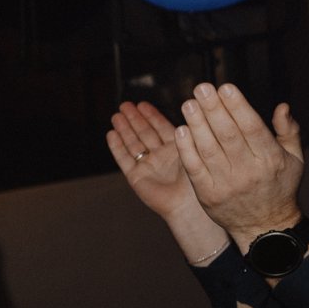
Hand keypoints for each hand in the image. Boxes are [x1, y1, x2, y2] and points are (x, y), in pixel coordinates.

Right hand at [106, 101, 201, 221]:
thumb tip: (188, 110)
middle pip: (144, 133)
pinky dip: (117, 146)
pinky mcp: (136, 177)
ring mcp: (147, 166)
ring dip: (124, 129)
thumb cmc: (197, 179)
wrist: (187, 203)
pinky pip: (124, 159)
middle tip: (125, 105)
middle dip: (134, 119)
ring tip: (116, 115)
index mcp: (176, 149)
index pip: (161, 127)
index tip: (142, 104)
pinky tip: (111, 134)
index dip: (151, 115)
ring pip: (133, 143)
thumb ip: (186, 132)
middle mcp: (160, 156)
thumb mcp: (194, 149)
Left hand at [175, 83, 303, 244]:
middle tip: (200, 89)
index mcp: (270, 159)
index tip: (225, 88)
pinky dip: (187, 149)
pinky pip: (195, 169)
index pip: (252, 127)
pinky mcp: (208, 195)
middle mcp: (249, 171)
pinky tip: (181, 131)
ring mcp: (227, 184)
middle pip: (228, 134)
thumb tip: (281, 106)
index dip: (237, 106)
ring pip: (209, 149)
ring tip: (189, 105)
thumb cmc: (279, 188)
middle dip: (213, 109)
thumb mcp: (294, 159)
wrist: (264, 226)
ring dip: (197, 125)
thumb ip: (288, 131)